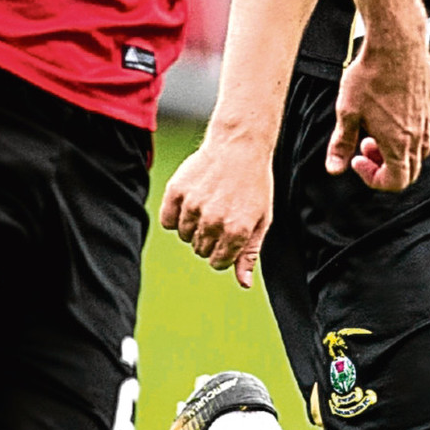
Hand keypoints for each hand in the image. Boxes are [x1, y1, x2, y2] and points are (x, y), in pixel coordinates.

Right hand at [160, 134, 274, 287]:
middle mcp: (214, 221)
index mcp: (237, 232)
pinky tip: (190, 202)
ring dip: (193, 226)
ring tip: (208, 204)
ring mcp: (193, 206)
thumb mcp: (261, 219)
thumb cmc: (254, 184)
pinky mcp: (177, 192)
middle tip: (220, 214)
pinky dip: (175, 216)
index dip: (224, 252)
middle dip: (210, 239)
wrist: (239, 146)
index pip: (218, 262)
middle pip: (200, 250)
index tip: (228, 235)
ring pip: (183, 236)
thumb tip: (243, 284)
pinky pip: (167, 221)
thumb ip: (250, 254)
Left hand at [329, 17, 429, 190]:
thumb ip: (341, 144)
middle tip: (365, 147)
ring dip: (396, 151)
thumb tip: (334, 168)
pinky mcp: (428, 104)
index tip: (356, 160)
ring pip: (418, 152)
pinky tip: (386, 112)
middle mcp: (418, 135)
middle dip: (385, 167)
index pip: (396, 182)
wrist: (396, 42)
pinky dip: (405, 134)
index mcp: (398, 143)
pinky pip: (422, 131)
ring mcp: (426, 119)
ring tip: (375, 130)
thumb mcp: (347, 112)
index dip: (373, 179)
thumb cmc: (371, 74)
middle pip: (410, 172)